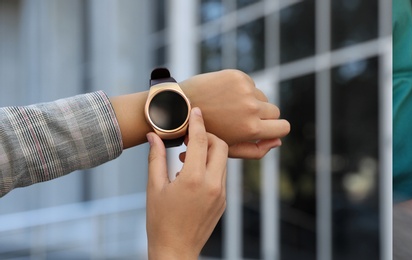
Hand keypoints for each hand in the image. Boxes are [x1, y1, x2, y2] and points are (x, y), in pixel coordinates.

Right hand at [146, 108, 227, 258]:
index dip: (198, 123)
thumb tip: (154, 135)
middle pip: (220, 146)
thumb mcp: (154, 187)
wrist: (175, 249)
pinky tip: (192, 173)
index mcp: (193, 179)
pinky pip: (222, 176)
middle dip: (207, 136)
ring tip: (185, 156)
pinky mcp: (224, 201)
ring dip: (209, 152)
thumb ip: (156, 158)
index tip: (195, 111)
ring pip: (223, 161)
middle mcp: (213, 184)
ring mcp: (221, 193)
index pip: (200, 141)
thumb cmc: (160, 221)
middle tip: (189, 136)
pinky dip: (211, 167)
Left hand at [179, 69, 288, 158]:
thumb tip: (278, 142)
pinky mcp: (238, 76)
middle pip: (275, 111)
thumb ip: (256, 150)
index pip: (284, 127)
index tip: (268, 128)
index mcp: (251, 129)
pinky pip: (251, 85)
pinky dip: (242, 90)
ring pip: (262, 97)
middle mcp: (251, 108)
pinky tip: (225, 96)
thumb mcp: (229, 148)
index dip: (277, 129)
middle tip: (243, 119)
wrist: (178, 108)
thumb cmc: (205, 132)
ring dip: (252, 102)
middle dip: (263, 116)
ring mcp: (245, 90)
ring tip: (230, 108)